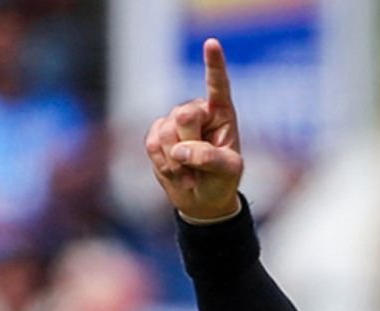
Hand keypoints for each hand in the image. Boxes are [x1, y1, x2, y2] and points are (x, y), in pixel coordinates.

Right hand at [145, 38, 243, 219]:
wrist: (201, 199)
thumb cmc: (222, 180)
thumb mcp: (227, 171)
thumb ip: (209, 157)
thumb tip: (181, 150)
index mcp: (222, 113)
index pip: (218, 85)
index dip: (213, 64)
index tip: (212, 43)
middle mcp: (197, 111)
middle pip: (184, 116)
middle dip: (190, 145)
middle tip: (199, 164)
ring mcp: (174, 121)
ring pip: (166, 132)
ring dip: (177, 161)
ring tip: (190, 172)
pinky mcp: (157, 134)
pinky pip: (152, 144)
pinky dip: (164, 164)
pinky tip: (176, 171)